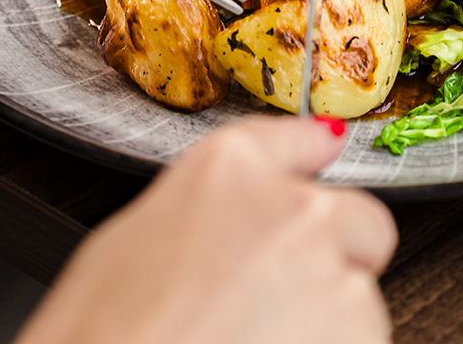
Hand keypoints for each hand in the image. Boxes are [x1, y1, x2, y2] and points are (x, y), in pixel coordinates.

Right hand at [17, 117, 397, 343]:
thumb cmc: (100, 336)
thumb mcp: (125, 246)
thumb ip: (199, 215)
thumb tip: (223, 218)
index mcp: (228, 171)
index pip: (298, 140)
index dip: (312, 155)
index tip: (326, 150)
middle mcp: (293, 208)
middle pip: (356, 221)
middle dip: (334, 258)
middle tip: (274, 306)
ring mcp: (332, 271)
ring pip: (360, 295)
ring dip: (326, 322)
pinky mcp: (358, 331)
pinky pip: (362, 341)